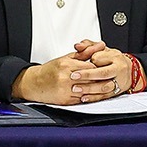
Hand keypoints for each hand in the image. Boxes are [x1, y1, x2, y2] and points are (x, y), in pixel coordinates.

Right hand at [11, 40, 128, 103]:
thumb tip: (99, 46)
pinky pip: (81, 100)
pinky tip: (96, 96)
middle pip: (90, 79)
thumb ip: (84, 53)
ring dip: (99, 91)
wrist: (35, 83)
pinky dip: (90, 98)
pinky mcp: (65, 100)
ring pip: (88, 91)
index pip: (89, 67)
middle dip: (102, 80)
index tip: (106, 68)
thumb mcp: (66, 58)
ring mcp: (65, 90)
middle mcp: (65, 78)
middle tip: (112, 80)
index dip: (99, 68)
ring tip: (108, 88)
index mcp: (66, 65)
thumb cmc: (50, 70)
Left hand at [81, 41, 132, 98]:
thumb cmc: (113, 59)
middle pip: (103, 73)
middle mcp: (118, 70)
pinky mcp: (115, 92)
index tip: (79, 61)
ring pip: (104, 86)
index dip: (90, 60)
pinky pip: (104, 96)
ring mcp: (118, 82)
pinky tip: (83, 97)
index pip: (100, 58)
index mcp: (115, 57)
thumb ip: (89, 45)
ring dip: (89, 88)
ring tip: (76, 88)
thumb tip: (78, 46)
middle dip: (87, 75)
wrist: (129, 71)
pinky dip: (93, 97)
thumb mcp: (103, 49)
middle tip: (73, 76)